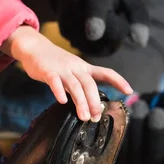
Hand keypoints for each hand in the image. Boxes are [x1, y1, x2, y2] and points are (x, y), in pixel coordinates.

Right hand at [2, 27, 132, 121]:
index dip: (117, 80)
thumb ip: (80, 84)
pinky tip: (62, 102)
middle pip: (89, 83)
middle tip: (97, 116)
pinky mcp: (48, 71)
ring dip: (81, 102)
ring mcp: (62, 69)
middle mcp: (75, 67)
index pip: (105, 72)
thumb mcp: (72, 70)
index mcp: (83, 67)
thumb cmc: (54, 62)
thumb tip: (91, 104)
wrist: (35, 47)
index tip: (129, 90)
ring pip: (75, 85)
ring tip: (84, 117)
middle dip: (95, 100)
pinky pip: (55, 82)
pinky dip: (59, 91)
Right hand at [51, 0, 149, 55]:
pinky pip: (89, 50)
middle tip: (115, 14)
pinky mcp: (64, 34)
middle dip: (117, 32)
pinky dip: (96, 43)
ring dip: (107, 40)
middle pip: (104, 37)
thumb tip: (140, 43)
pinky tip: (92, 26)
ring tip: (103, 19)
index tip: (94, 33)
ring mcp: (67, 22)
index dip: (95, 21)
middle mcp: (77, 7)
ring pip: (97, 48)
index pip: (96, 9)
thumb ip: (138, 16)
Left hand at [115, 98, 163, 163]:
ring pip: (134, 155)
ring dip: (137, 128)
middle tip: (158, 114)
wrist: (147, 123)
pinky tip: (125, 113)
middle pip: (154, 163)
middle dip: (156, 136)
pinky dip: (120, 129)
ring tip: (141, 106)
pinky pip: (116, 148)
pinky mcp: (117, 160)